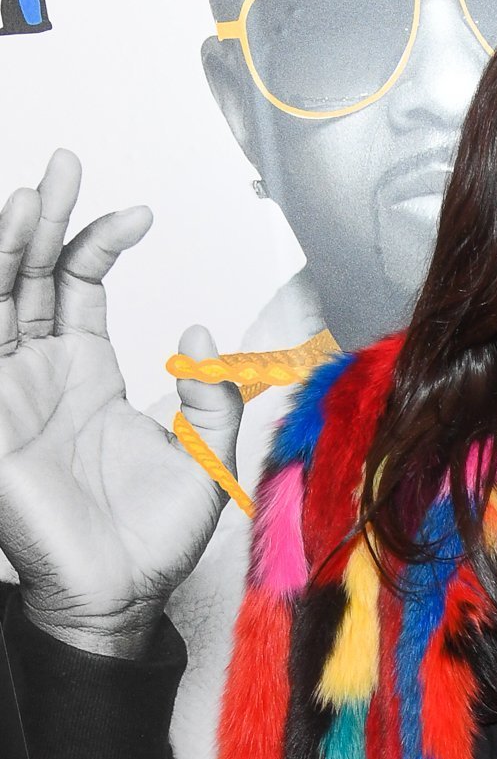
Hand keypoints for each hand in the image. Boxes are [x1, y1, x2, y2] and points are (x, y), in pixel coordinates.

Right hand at [0, 151, 243, 657]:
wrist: (122, 596)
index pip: (74, 285)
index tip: (138, 213)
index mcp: (84, 376)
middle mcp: (38, 375)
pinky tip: (6, 252)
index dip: (97, 241)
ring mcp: (7, 394)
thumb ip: (213, 395)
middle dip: (43, 216)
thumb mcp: (206, 455)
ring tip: (34, 191)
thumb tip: (205, 335)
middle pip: (27, 274)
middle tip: (64, 162)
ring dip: (10, 242)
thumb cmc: (153, 540)